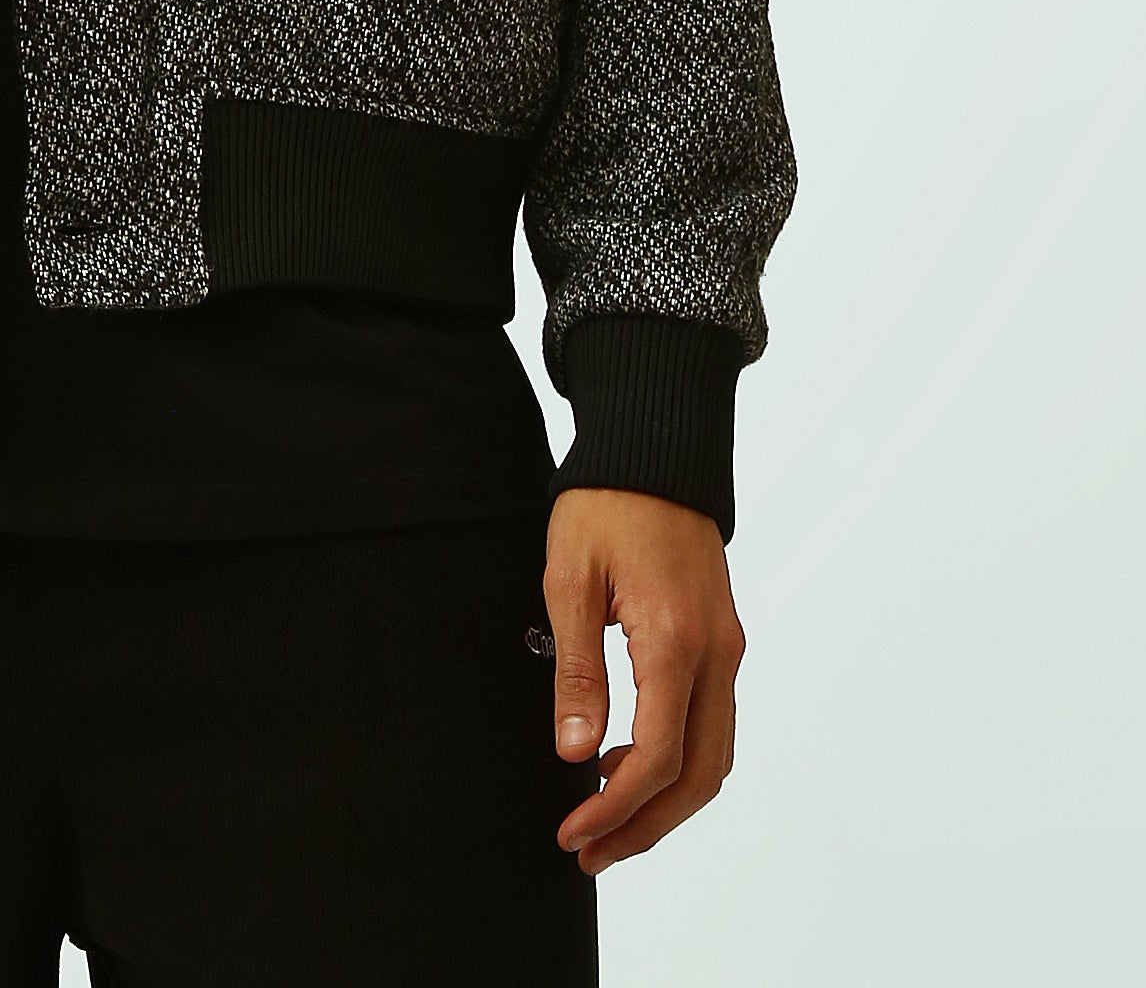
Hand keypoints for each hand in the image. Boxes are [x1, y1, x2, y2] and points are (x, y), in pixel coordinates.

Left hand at [543, 486, 744, 872]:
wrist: (655, 448)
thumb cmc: (606, 502)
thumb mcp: (569, 579)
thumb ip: (577, 670)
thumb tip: (576, 752)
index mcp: (675, 639)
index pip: (658, 755)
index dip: (615, 806)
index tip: (573, 831)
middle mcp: (717, 652)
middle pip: (698, 775)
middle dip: (646, 825)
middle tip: (590, 850)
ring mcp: (728, 647)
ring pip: (714, 756)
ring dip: (666, 801)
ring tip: (605, 818)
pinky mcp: (724, 639)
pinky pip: (713, 723)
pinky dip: (679, 760)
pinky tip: (629, 759)